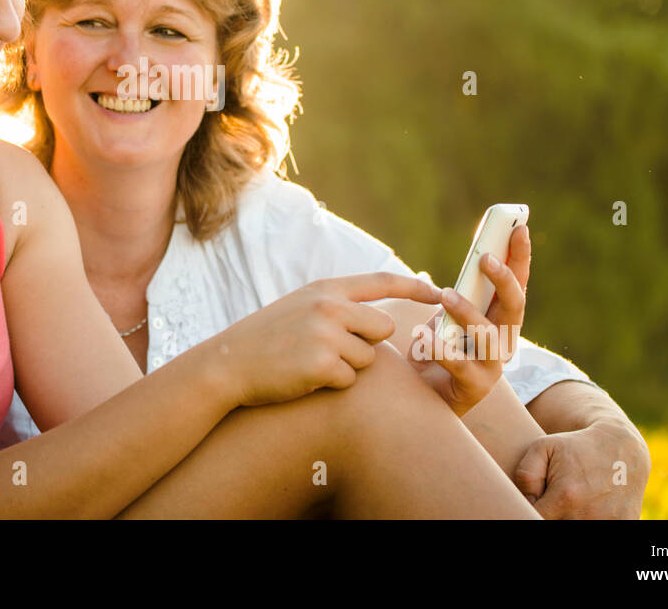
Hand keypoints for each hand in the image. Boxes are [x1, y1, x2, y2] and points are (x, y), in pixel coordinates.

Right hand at [211, 272, 443, 407]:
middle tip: (333, 350)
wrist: (228, 364)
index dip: (412, 287)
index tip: (438, 292)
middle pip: (382, 329)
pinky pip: (350, 380)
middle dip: (367, 345)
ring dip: (347, 368)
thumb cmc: (267, 339)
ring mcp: (326, 334)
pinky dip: (332, 384)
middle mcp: (329, 306)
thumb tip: (380, 319)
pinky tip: (305, 377)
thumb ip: (336, 305)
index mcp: (325, 289)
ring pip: (368, 359)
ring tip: (311, 363)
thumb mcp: (300, 307)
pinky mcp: (322, 364)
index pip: (380, 282)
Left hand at [404, 226, 529, 415]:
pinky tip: (423, 337)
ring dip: (469, 312)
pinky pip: (461, 366)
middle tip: (485, 258)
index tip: (520, 227)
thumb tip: (437, 269)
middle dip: (504, 280)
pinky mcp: (474, 389)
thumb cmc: (432, 354)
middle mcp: (502, 341)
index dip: (520, 257)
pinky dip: (441, 349)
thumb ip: (450, 299)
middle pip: (514, 307)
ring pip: (489, 336)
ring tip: (446, 295)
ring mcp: (492, 367)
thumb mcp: (442, 320)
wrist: (415, 400)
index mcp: (497, 320)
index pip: (516, 284)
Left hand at [513, 421, 650, 517]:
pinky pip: (598, 527)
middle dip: (553, 512)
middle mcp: (586, 514)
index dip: (532, 508)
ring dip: (571, 516)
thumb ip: (525, 475)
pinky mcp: (625, 524)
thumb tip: (526, 500)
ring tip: (576, 499)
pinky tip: (593, 505)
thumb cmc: (577, 447)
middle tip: (557, 497)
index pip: (533, 516)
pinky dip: (592, 518)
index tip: (538, 498)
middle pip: (556, 524)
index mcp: (565, 497)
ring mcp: (607, 523)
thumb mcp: (544, 447)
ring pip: (574, 527)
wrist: (622, 448)